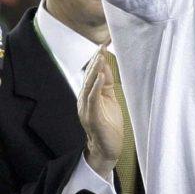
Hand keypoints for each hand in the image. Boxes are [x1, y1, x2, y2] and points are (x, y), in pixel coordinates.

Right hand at [78, 47, 121, 180]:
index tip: (104, 44)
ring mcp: (86, 109)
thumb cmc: (109, 125)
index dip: (98, 59)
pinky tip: (99, 77)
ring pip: (88, 85)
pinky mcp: (92, 116)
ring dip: (95, 70)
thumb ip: (106, 86)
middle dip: (96, 60)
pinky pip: (92, 99)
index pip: (93, 74)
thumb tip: (107, 69)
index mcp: (90, 96)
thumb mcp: (109, 101)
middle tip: (102, 45)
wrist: (107, 148)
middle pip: (89, 77)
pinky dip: (95, 87)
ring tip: (100, 56)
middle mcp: (85, 101)